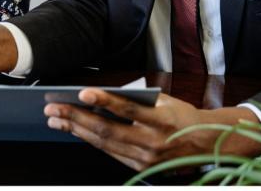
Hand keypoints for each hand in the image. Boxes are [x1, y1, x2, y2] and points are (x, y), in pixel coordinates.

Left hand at [44, 90, 260, 171]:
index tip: (82, 92)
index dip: (105, 101)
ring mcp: (146, 158)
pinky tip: (76, 130)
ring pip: (105, 144)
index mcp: (162, 120)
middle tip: (53, 108)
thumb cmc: (182, 116)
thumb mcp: (165, 101)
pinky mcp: (141, 167)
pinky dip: (91, 140)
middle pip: (108, 130)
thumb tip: (102, 95)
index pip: (128, 110)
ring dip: (77, 130)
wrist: (206, 144)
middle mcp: (153, 142)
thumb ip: (137, 99)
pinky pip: (110, 152)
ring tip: (56, 120)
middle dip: (76, 118)